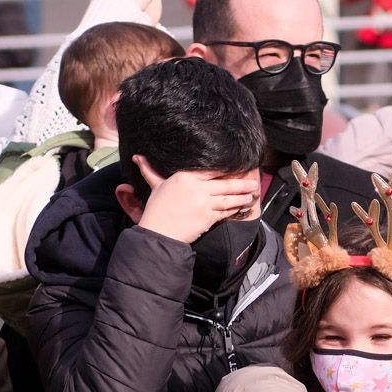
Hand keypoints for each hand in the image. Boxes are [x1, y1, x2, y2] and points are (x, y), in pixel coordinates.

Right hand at [135, 156, 261, 243]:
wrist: (158, 233)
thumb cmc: (156, 210)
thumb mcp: (155, 186)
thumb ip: (150, 171)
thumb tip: (137, 157)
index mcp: (184, 176)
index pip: (211, 170)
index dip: (226, 169)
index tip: (238, 168)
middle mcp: (196, 187)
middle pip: (224, 183)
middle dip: (241, 183)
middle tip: (254, 182)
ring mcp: (203, 202)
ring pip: (228, 197)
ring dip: (242, 196)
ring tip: (253, 194)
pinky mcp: (208, 217)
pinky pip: (225, 211)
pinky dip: (236, 208)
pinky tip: (243, 206)